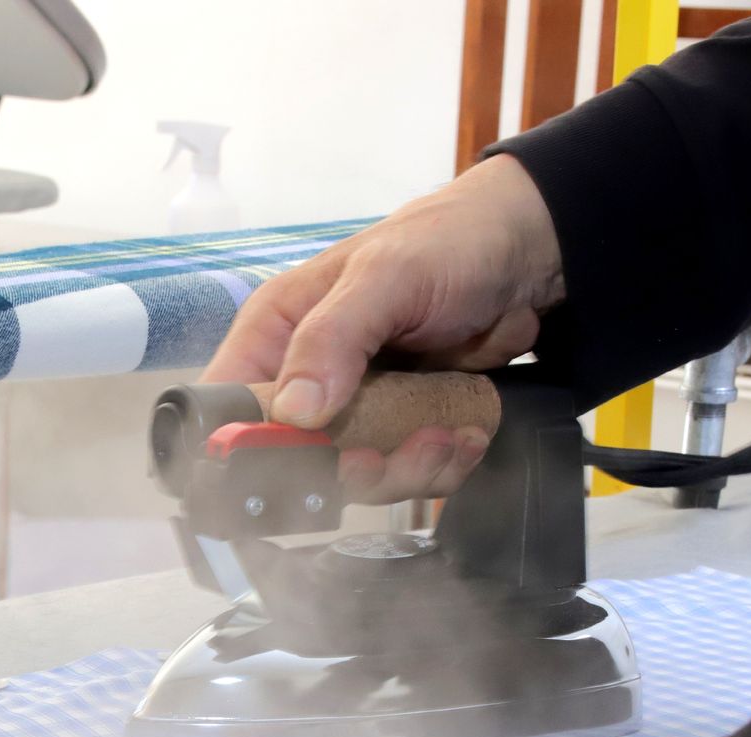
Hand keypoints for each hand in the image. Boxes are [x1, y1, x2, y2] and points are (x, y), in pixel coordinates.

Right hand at [203, 154, 565, 504]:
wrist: (525, 253)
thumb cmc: (445, 242)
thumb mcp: (386, 277)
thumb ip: (333, 337)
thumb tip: (292, 412)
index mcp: (275, 335)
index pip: (225, 409)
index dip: (241, 452)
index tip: (291, 472)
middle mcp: (304, 380)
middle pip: (293, 464)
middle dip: (346, 473)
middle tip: (387, 455)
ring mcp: (354, 410)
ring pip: (355, 479)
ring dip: (403, 471)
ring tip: (446, 436)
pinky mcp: (402, 429)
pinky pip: (407, 474)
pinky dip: (440, 466)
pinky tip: (466, 433)